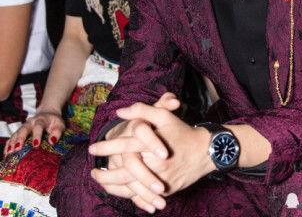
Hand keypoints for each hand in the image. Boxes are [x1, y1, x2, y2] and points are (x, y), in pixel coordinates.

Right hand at [4, 110, 64, 155]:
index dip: (36, 135)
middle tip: (17, 149)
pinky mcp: (20, 131)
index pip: (38, 126)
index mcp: (41, 120)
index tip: (36, 145)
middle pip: (24, 129)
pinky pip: (12, 137)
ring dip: (12, 143)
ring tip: (9, 153)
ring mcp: (24, 126)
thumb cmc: (54, 122)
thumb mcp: (60, 125)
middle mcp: (31, 122)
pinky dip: (9, 144)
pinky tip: (6, 153)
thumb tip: (52, 141)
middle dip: (20, 139)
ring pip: (16, 133)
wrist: (48, 113)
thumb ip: (57, 132)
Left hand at [89, 95, 212, 212]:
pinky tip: (118, 189)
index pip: (125, 145)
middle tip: (93, 172)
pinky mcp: (165, 190)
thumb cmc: (182, 132)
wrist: (205, 152)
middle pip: (125, 171)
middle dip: (106, 174)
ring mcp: (161, 179)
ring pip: (132, 186)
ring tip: (101, 181)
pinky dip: (128, 194)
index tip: (92, 148)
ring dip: (113, 185)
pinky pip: (143, 195)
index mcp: (153, 145)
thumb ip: (141, 110)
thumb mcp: (164, 116)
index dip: (107, 146)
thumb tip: (119, 111)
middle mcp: (156, 164)